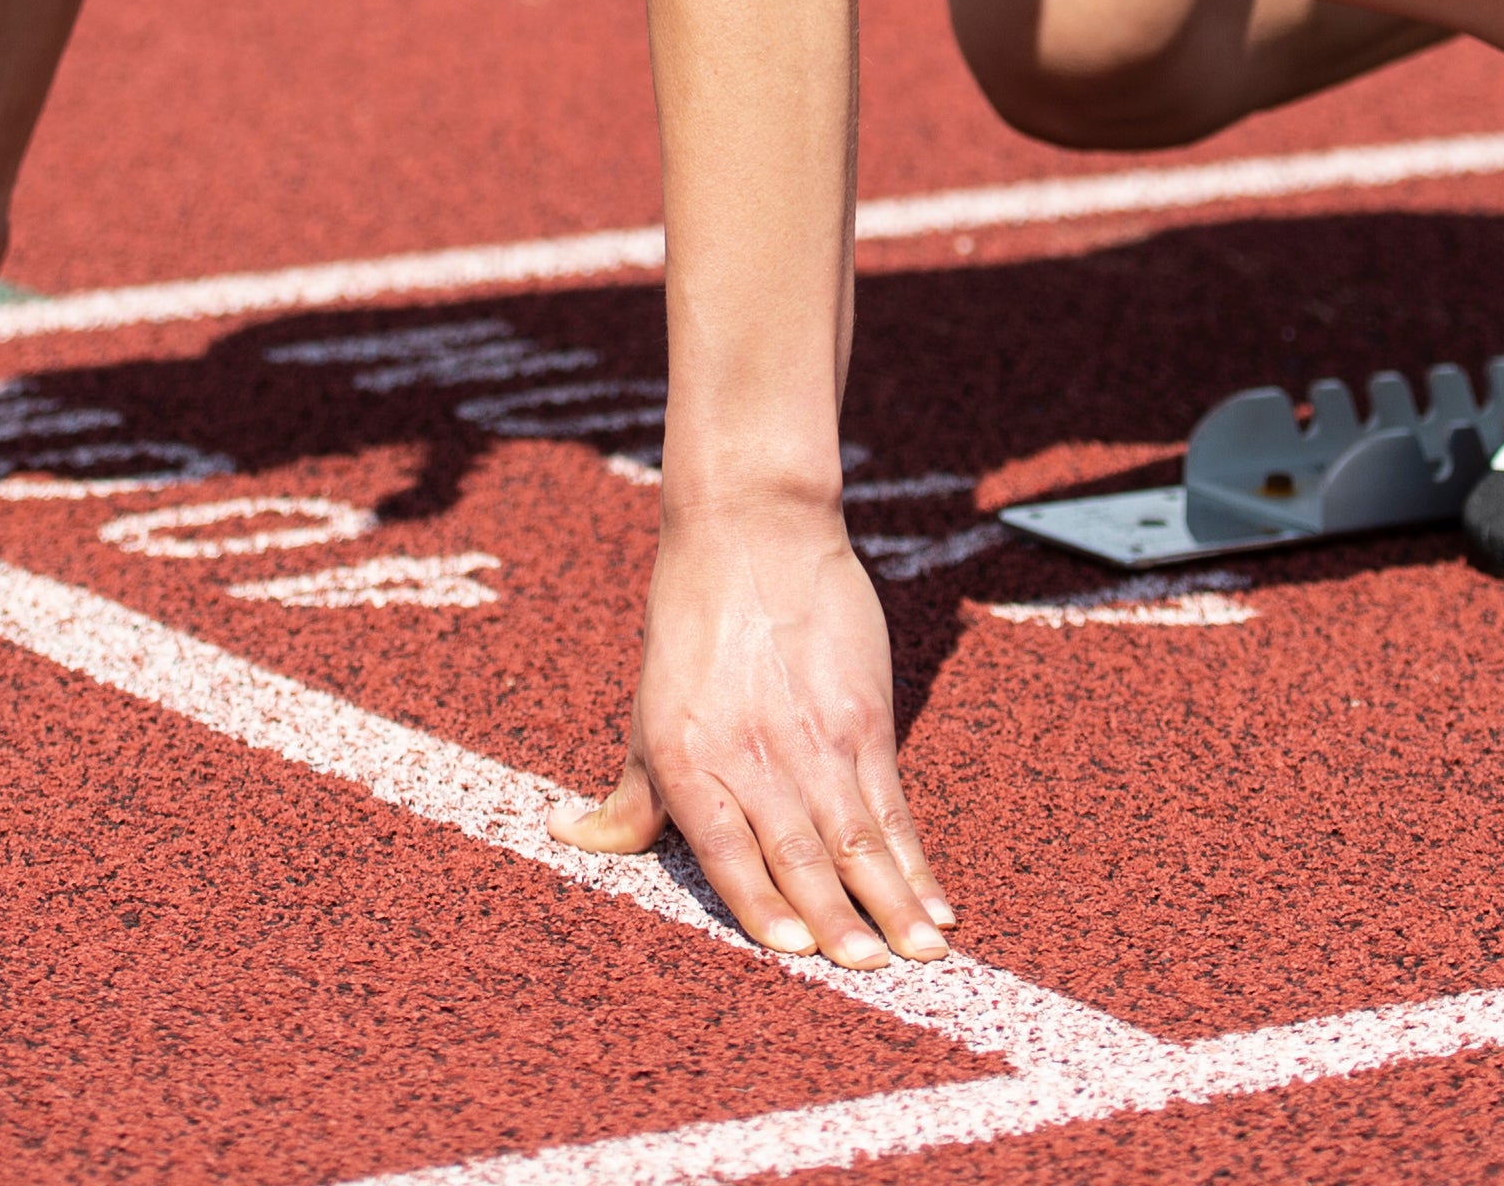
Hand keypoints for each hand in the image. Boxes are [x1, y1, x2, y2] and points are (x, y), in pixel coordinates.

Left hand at [552, 499, 953, 965]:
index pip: (729, 850)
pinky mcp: (865, 718)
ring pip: (858, 835)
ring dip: (891, 899)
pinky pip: (892, 802)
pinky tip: (934, 896)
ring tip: (920, 950)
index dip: (763, 904)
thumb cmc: (690, 622)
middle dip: (839, 920)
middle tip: (870, 972)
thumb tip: (569, 836)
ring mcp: (818, 738)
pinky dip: (914, 854)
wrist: (753, 530)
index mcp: (690, 759)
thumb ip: (630, 794)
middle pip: (802, 852)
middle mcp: (755, 755)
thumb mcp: (647, 711)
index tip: (794, 953)